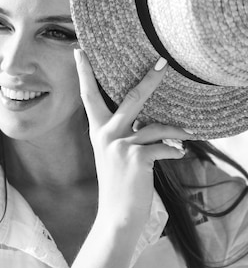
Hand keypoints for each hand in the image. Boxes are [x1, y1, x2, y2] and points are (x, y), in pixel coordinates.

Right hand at [74, 50, 192, 231]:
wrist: (117, 215)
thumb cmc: (120, 184)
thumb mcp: (114, 154)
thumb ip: (125, 134)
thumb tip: (146, 120)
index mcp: (99, 130)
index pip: (89, 96)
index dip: (83, 73)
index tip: (78, 51)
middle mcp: (107, 134)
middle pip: (131, 97)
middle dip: (150, 79)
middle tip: (163, 62)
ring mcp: (121, 144)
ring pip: (156, 126)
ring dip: (177, 130)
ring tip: (189, 134)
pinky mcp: (136, 157)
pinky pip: (164, 147)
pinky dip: (175, 150)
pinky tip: (179, 154)